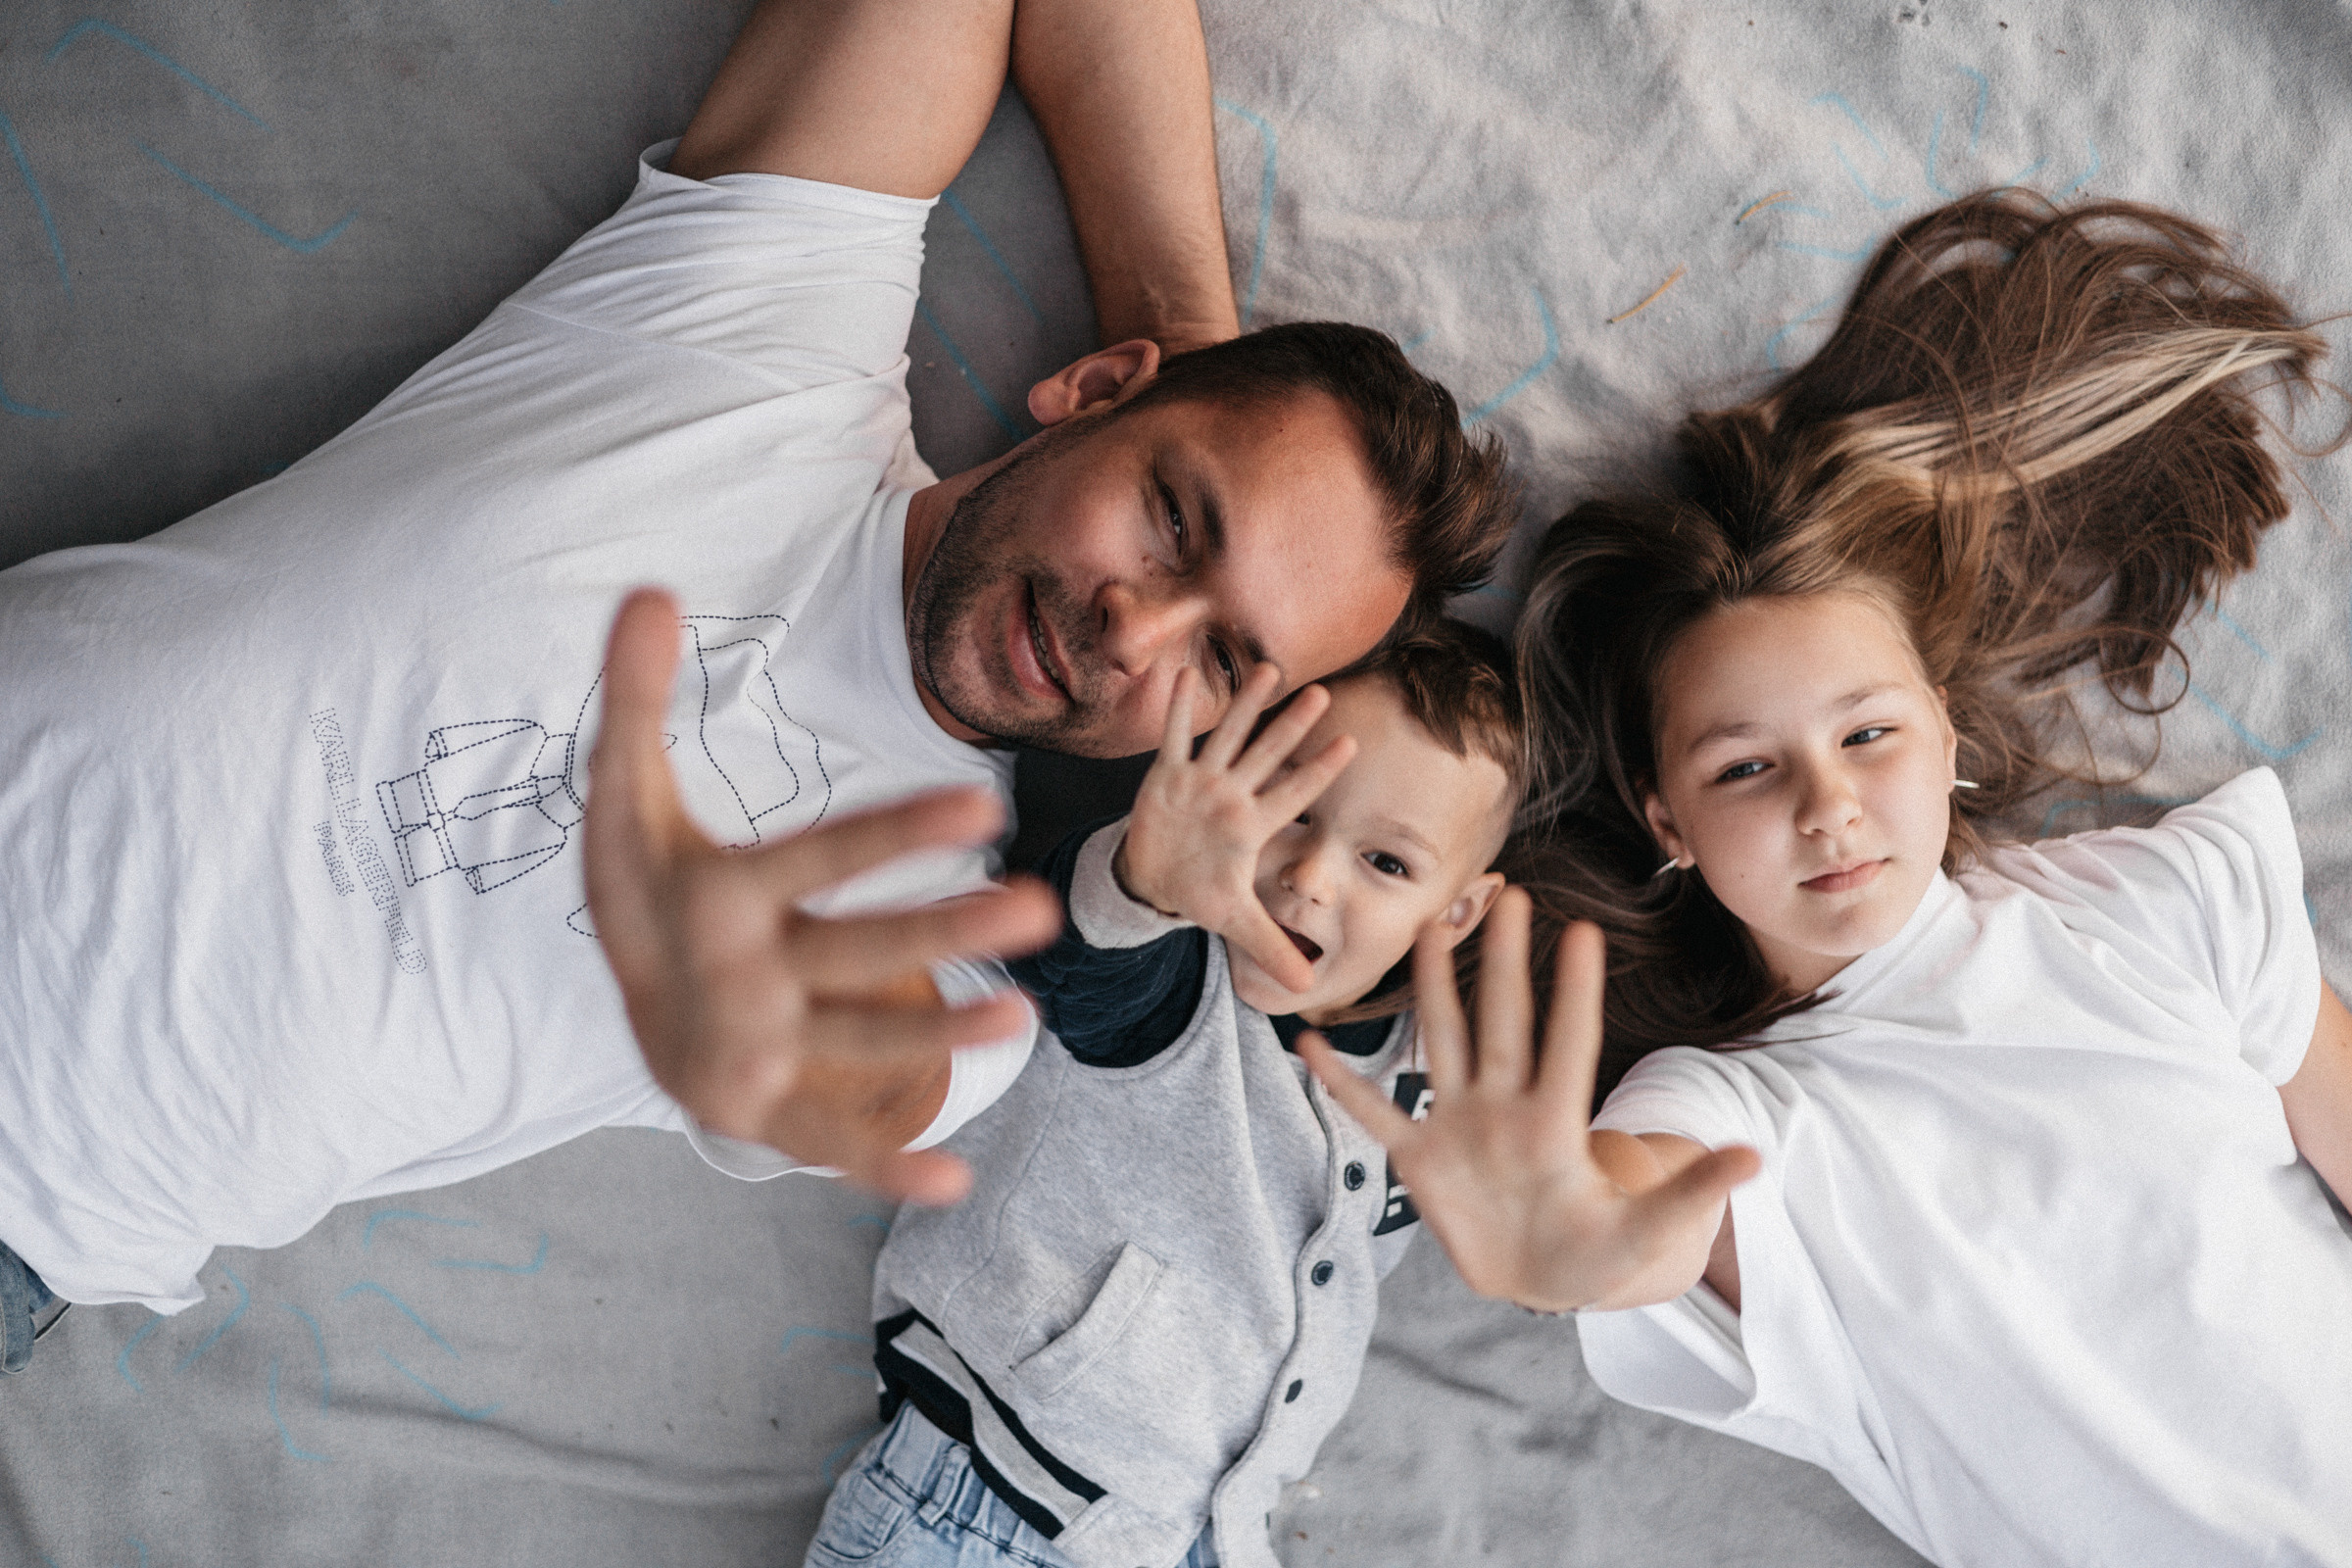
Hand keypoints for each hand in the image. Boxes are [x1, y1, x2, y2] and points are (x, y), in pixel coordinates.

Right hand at [584, 588, 1061, 1204]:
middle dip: (945, 932)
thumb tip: (647, 586)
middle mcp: (738, 981)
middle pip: (854, 953)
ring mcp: (757, 1053)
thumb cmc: (645, 880)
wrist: (618, 1003)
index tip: (983, 800)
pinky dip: (885, 1167)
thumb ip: (636, 694)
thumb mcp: (625, 790)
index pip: (820, 857)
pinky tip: (955, 1179)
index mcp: (714, 901)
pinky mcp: (771, 1111)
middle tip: (1037, 905)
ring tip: (1022, 1019)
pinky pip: (831, 1144)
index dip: (899, 829)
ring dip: (938, 1034)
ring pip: (859, 1043)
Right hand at [1113, 664, 1355, 992]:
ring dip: (1246, 705)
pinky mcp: (1166, 778)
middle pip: (1267, 755)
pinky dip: (1177, 712)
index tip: (1351, 746)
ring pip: (1228, 738)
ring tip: (1269, 670)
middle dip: (1293, 726)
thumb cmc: (1201, 892)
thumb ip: (1272, 948)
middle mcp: (1232, 796)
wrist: (1155, 881)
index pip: (1293, 794)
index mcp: (1252, 826)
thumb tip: (1306, 987)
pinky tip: (1184, 676)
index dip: (1319, 772)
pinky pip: (1174, 741)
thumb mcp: (1237, 922)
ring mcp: (1201, 783)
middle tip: (1324, 694)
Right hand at [1301, 892, 1758, 1312]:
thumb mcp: (1650, 1228)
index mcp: (1557, 1122)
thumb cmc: (1599, 1250)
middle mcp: (1505, 1106)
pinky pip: (1373, 1114)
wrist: (1542, 1280)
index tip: (1582, 931)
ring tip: (1427, 929)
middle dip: (1505, 961)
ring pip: (1443, 1041)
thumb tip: (1756, 1157)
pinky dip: (1340, 1084)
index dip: (1574, 992)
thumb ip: (1690, 1191)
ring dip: (1434, 988)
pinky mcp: (1420, 1157)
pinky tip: (1307, 1044)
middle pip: (1504, 1021)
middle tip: (1510, 894)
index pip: (1570, 1043)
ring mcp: (1459, 1124)